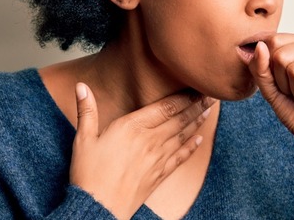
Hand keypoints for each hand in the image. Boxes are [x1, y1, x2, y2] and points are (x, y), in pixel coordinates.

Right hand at [69, 83, 214, 219]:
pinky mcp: (159, 175)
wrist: (98, 208)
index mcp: (132, 127)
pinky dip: (191, 147)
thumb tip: (81, 86)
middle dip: (197, 106)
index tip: (196, 86)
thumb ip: (87, 110)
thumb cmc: (88, 174)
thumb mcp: (83, 139)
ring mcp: (157, 159)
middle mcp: (149, 141)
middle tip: (212, 95)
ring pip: (183, 136)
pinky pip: (180, 158)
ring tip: (209, 111)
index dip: (184, 96)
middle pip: (179, 119)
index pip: (165, 107)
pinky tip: (199, 140)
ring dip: (197, 122)